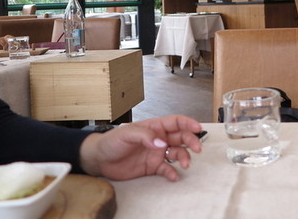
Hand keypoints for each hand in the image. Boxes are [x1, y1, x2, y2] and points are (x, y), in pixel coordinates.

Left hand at [79, 115, 202, 181]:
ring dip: (184, 157)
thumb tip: (161, 143)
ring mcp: (157, 153)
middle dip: (191, 141)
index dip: (188, 123)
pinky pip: (167, 169)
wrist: (99, 159)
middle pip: (181, 137)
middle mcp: (159, 139)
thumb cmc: (111, 141)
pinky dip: (172, 172)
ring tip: (185, 164)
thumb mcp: (126, 134)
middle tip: (197, 148)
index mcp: (154, 127)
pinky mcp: (152, 167)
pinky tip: (174, 176)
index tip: (198, 128)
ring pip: (178, 153)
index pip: (176, 122)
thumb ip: (145, 136)